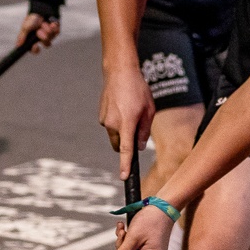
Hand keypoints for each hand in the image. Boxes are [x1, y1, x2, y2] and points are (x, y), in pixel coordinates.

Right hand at [18, 11, 60, 52]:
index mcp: (33, 39)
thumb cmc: (33, 18)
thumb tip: (18, 45)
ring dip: (47, 30)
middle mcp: (42, 39)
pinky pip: (57, 32)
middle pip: (46, 44)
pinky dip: (53, 27)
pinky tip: (51, 23)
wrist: (42, 8)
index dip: (35, 49)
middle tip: (40, 31)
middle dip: (43, 37)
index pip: (34, 50)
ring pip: (52, 37)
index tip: (36, 46)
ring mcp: (50, 35)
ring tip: (44, 23)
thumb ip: (22, 36)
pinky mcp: (56, 31)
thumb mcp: (26, 26)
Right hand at [98, 64, 155, 183]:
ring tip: (130, 111)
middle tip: (137, 126)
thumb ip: (144, 131)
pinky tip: (122, 107)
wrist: (119, 72)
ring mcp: (104, 120)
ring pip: (115, 136)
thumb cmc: (138, 89)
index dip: (125, 165)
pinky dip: (117, 123)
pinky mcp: (101, 116)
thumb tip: (139, 147)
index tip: (124, 177)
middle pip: (120, 145)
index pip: (126, 150)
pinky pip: (110, 126)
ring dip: (123, 131)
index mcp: (126, 124)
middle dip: (127, 143)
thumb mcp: (149, 110)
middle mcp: (112, 124)